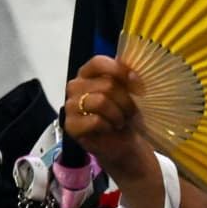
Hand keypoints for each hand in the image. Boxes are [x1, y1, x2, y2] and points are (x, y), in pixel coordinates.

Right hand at [64, 55, 150, 175]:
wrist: (125, 144)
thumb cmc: (126, 116)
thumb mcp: (130, 93)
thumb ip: (127, 76)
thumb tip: (130, 66)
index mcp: (88, 74)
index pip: (98, 62)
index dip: (119, 70)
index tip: (136, 82)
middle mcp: (76, 86)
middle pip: (106, 84)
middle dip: (125, 100)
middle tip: (129, 111)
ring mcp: (70, 106)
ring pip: (101, 101)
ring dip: (118, 114)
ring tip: (120, 121)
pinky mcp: (71, 125)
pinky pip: (95, 120)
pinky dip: (108, 126)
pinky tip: (110, 129)